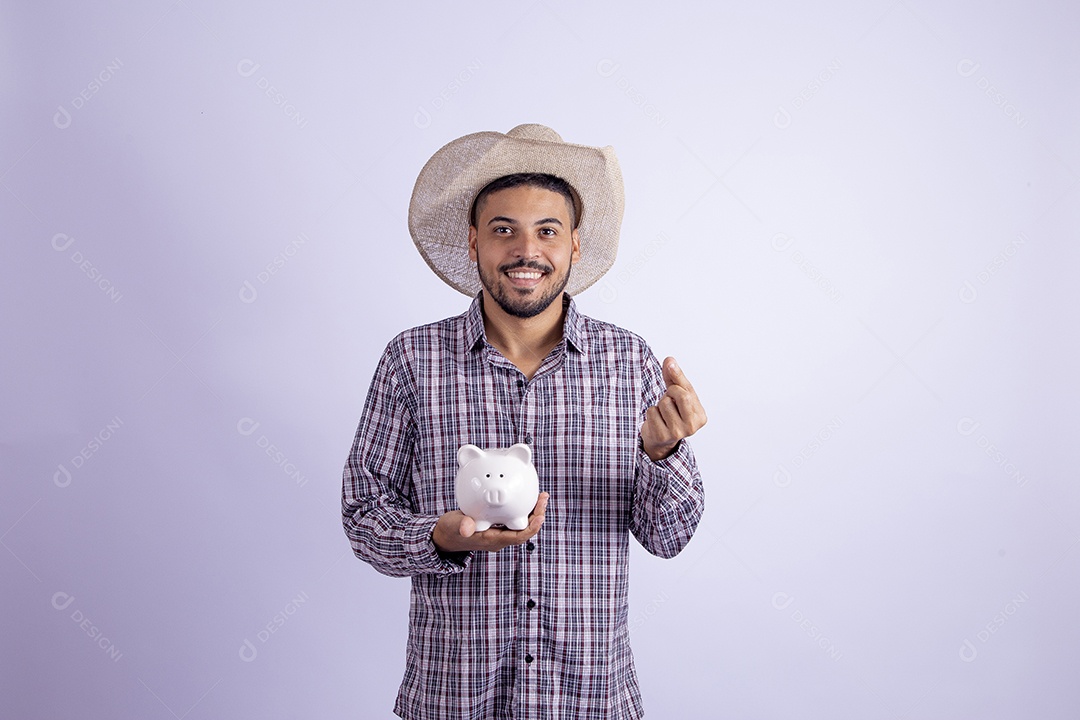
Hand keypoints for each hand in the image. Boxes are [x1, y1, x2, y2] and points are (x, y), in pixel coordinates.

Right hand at [432, 492, 548, 552]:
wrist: (445, 535)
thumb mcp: (454, 527)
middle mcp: (500, 537)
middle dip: (536, 515)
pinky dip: (521, 507)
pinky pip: (514, 517)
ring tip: (540, 496)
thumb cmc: (450, 532)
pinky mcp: (496, 524)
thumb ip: (462, 526)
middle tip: (543, 498)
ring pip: (521, 523)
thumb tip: (467, 527)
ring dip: (532, 511)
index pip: (518, 537)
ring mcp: (499, 531)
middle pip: (525, 529)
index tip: (540, 515)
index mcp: (493, 540)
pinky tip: (524, 495)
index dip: (532, 527)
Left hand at [640, 357, 706, 460]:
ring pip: (664, 403)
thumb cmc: (671, 413)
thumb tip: (670, 360)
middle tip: (669, 398)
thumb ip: (675, 378)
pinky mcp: (662, 436)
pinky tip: (656, 420)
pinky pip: (652, 412)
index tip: (669, 362)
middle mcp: (692, 426)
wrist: (659, 438)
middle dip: (670, 392)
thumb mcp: (676, 395)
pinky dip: (651, 412)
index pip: (688, 390)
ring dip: (660, 404)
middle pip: (681, 395)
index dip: (676, 377)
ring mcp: (678, 433)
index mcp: (700, 416)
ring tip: (663, 413)